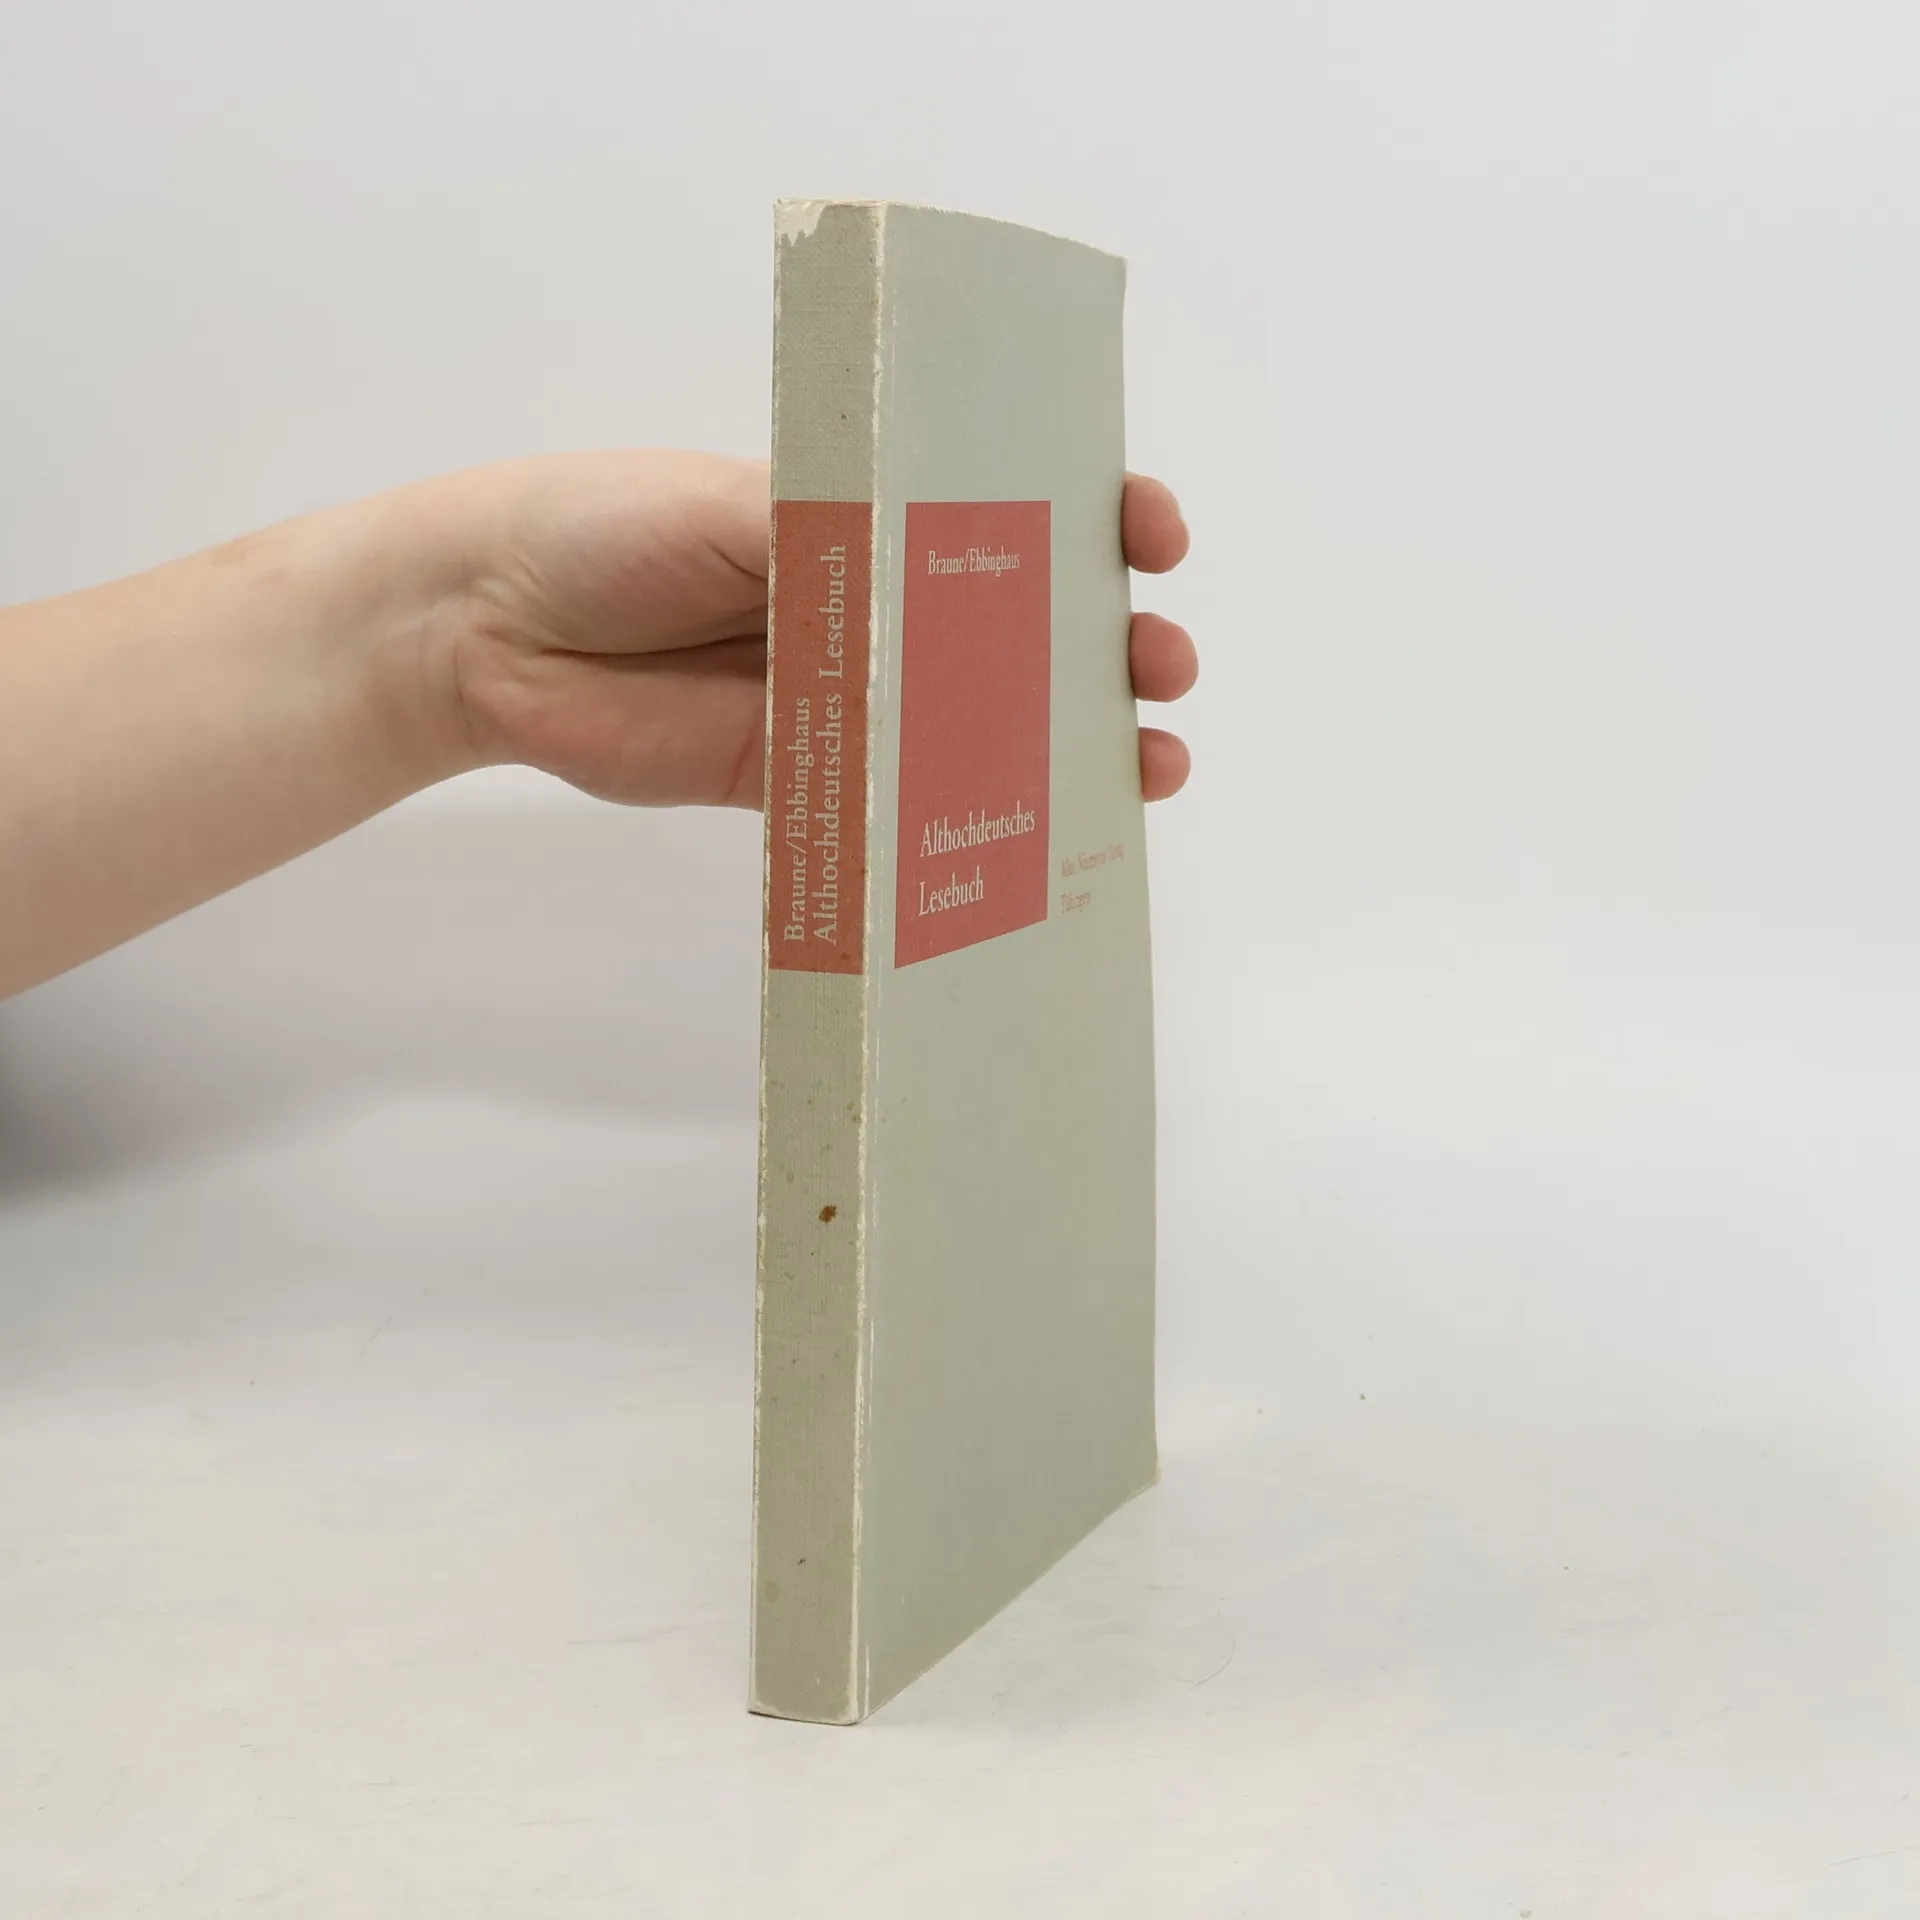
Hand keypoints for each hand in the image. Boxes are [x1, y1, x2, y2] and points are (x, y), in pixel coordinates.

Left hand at [434, 451, 1196, 807]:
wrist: (487, 626)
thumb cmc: (603, 527)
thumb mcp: (735, 504)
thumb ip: (840, 546)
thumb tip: (952, 599)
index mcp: (865, 514)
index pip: (1006, 512)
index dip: (1091, 520)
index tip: (1148, 533)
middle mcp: (872, 607)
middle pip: (1018, 633)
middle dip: (1106, 650)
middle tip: (1158, 668)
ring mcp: (844, 700)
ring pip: (977, 728)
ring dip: (1066, 749)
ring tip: (1142, 767)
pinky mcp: (803, 782)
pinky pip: (898, 807)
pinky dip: (966, 823)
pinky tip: (1031, 836)